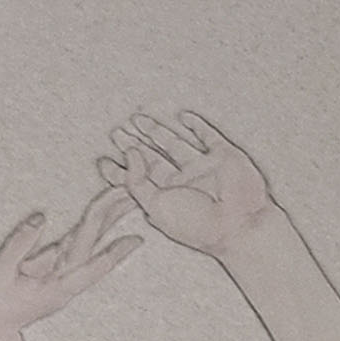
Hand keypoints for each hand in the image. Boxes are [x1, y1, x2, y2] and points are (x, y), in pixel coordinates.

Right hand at [0, 188, 143, 340]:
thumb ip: (19, 244)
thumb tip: (41, 218)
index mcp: (55, 285)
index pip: (88, 262)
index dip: (113, 250)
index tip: (136, 239)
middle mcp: (63, 280)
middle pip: (93, 244)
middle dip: (113, 219)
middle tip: (135, 194)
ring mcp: (59, 276)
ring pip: (87, 244)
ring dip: (106, 221)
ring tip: (126, 199)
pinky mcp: (51, 271)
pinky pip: (74, 247)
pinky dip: (89, 230)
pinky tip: (101, 217)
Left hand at [98, 107, 277, 257]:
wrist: (237, 223)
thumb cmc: (196, 223)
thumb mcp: (156, 205)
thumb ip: (137, 181)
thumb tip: (129, 152)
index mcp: (164, 199)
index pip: (137, 181)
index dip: (119, 171)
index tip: (102, 160)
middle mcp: (181, 183)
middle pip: (152, 160)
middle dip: (134, 147)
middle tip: (116, 133)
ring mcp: (202, 168)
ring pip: (174, 145)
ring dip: (156, 132)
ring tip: (136, 120)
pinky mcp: (223, 155)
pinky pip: (208, 136)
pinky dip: (197, 126)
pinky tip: (183, 116)